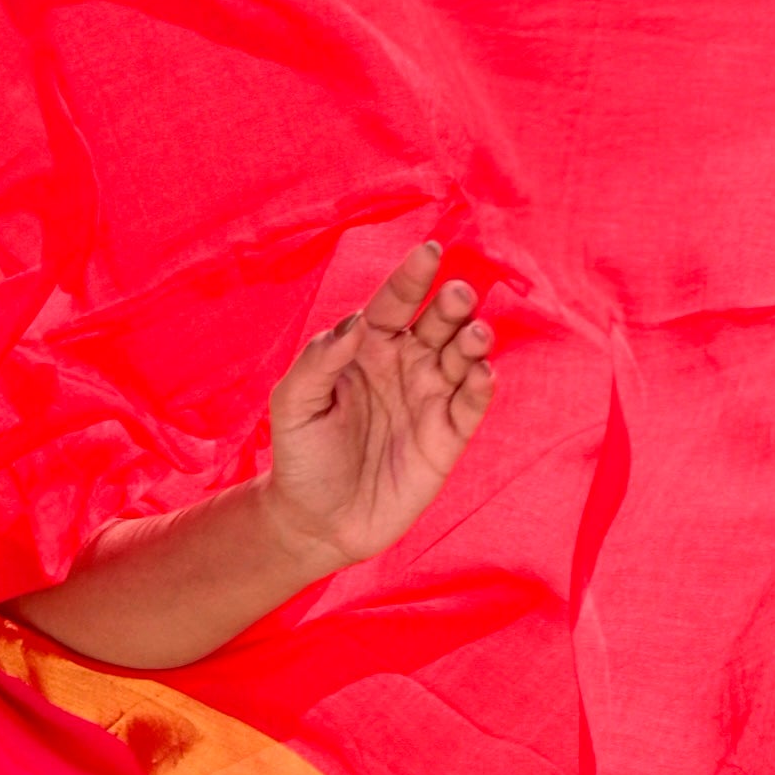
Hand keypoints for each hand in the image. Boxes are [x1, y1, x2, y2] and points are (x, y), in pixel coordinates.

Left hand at [258, 240, 496, 572]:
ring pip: (461, 358)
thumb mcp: (294, 406)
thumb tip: (354, 324)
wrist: (315, 521)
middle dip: (450, 306)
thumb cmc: (301, 457)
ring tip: (475, 334)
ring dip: (472, 342)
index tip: (429, 252)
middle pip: (436, 324)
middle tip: (458, 295)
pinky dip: (480, 387)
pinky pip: (470, 404)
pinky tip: (481, 373)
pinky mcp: (447, 437)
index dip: (410, 279)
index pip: (393, 304)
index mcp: (367, 349)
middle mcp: (404, 366)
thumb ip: (318, 362)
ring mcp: (429, 399)